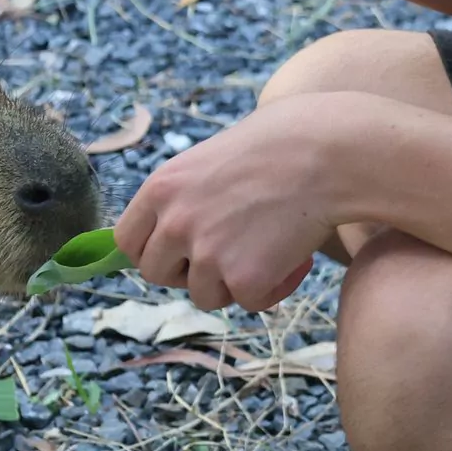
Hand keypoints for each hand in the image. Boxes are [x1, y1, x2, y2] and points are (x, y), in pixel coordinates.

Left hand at [115, 98, 352, 311]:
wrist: (324, 153)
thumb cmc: (276, 148)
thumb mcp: (207, 162)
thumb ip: (181, 199)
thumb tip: (169, 239)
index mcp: (160, 188)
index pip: (127, 241)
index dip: (150, 251)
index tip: (174, 254)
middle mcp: (174, 223)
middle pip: (157, 274)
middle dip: (188, 271)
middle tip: (225, 253)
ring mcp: (207, 254)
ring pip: (204, 295)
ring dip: (232, 282)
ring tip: (266, 248)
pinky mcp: (243, 279)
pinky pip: (248, 302)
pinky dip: (271, 289)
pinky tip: (292, 258)